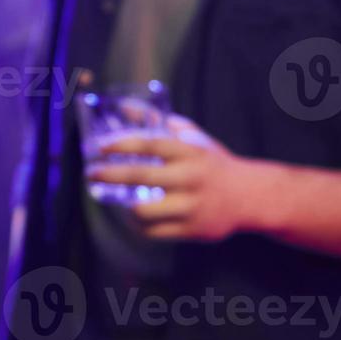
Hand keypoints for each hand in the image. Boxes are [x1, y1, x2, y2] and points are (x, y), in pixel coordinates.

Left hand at [91, 114, 264, 241]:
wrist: (249, 196)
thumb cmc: (212, 163)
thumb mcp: (193, 139)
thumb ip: (161, 124)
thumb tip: (125, 108)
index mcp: (190, 152)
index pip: (150, 144)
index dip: (121, 144)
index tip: (98, 147)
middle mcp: (190, 178)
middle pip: (141, 176)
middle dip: (109, 175)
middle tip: (90, 174)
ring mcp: (191, 206)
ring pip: (144, 210)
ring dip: (123, 204)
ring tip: (113, 197)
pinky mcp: (192, 230)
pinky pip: (153, 231)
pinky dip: (137, 224)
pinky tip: (130, 215)